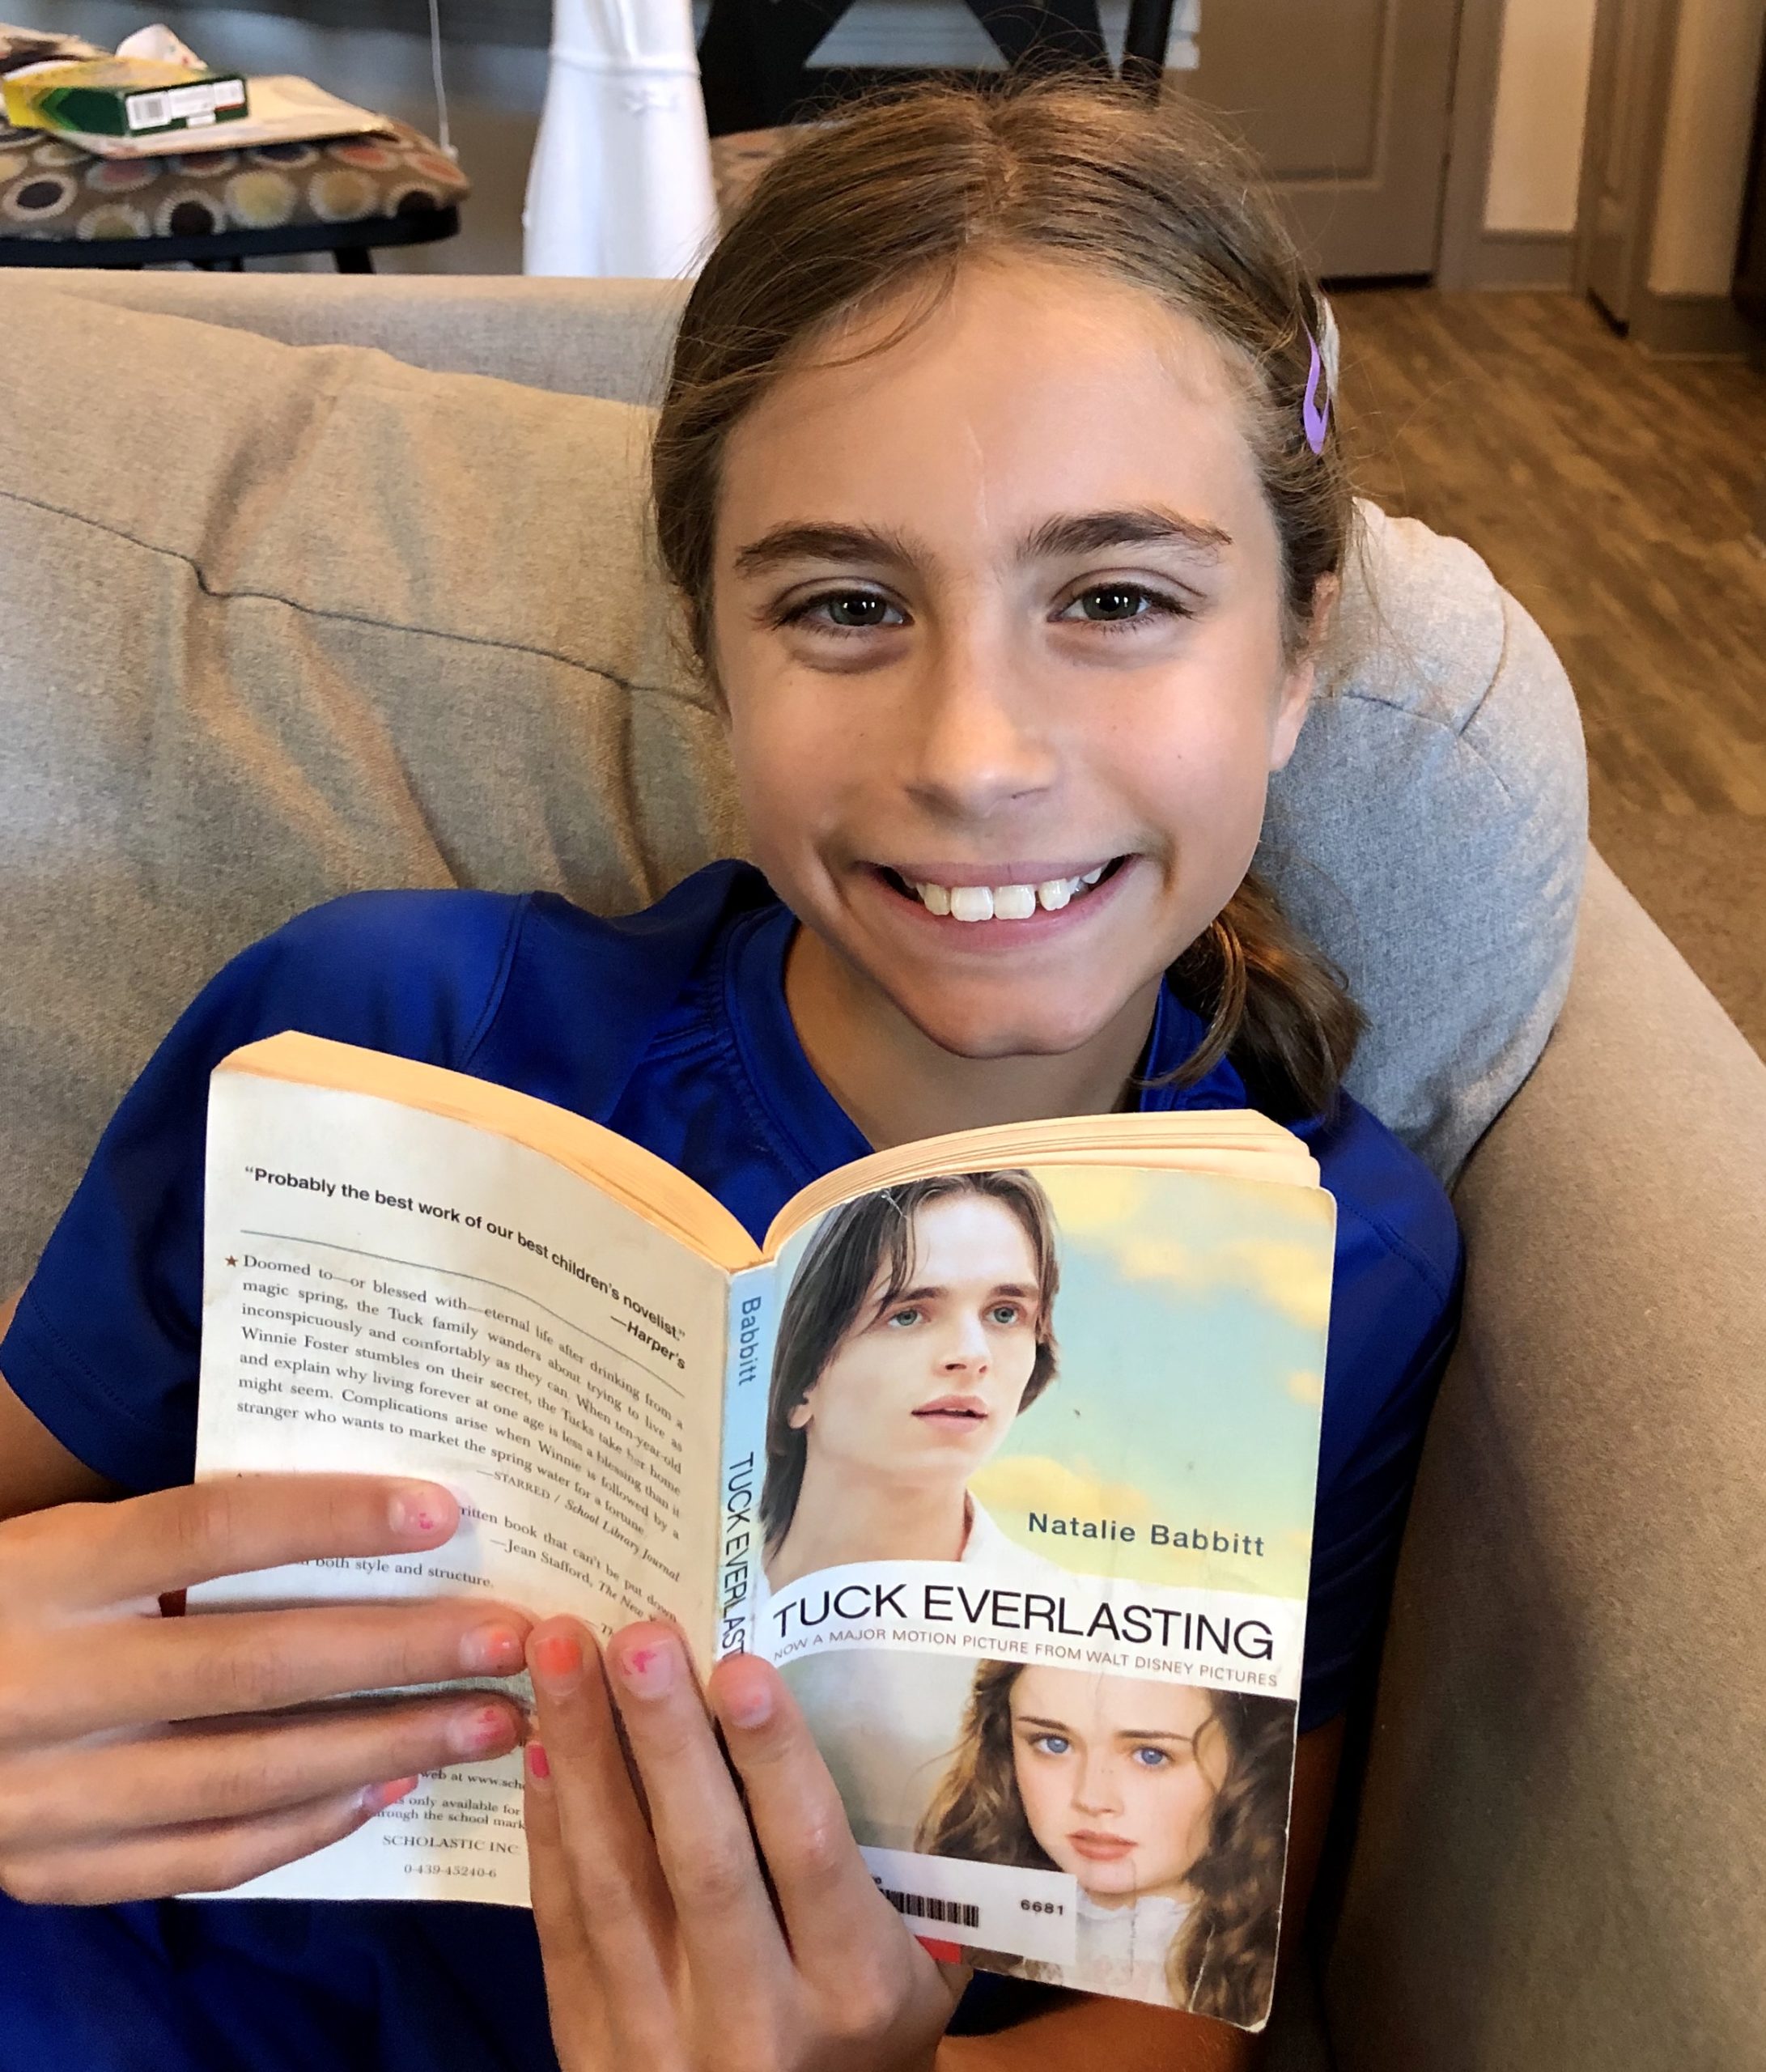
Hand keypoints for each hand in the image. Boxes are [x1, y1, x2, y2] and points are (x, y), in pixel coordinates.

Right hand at [0, 1475, 531, 1902]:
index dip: (331, 1518)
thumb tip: (362, 1518)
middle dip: (403, 1652)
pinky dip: (309, 1824)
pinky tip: (392, 1789)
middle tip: (513, 1637)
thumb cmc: (8, 1604)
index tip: (444, 1512)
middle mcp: (51, 1682)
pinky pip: (206, 1854)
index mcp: (54, 1571)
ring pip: (251, 1772)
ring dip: (389, 1746)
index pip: (214, 1530)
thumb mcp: (67, 1544)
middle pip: (258, 1663)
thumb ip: (180, 1540)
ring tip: (491, 1722)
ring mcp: (51, 1790)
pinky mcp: (54, 1870)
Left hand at [524, 1616, 966, 2071]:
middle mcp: (759, 2022)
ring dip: (584, 1757)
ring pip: (615, 1882)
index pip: (811, 1854)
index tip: (740, 1665)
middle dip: (665, 1738)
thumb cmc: (866, 2026)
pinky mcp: (590, 2052)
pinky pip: (562, 1926)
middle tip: (637, 1634)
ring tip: (562, 1655)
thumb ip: (880, 1858)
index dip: (774, 1758)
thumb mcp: (915, 1962)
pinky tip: (538, 1746)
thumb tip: (833, 1695)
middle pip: (703, 1860)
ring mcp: (662, 2043)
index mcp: (854, 1987)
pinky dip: (548, 1830)